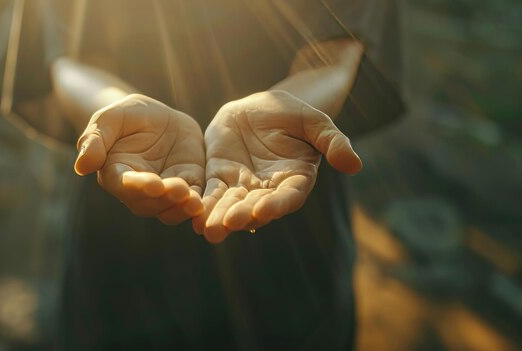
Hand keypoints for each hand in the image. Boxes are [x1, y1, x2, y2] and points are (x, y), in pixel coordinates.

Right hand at [74, 94, 204, 223]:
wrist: (158, 115)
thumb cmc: (127, 116)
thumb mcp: (110, 119)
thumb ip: (95, 139)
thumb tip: (81, 167)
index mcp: (116, 174)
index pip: (124, 185)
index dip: (138, 186)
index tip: (153, 184)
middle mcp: (139, 190)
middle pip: (149, 202)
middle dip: (165, 198)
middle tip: (180, 190)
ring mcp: (164, 192)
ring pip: (170, 209)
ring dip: (182, 207)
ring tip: (194, 200)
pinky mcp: (188, 185)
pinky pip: (193, 200)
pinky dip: (199, 204)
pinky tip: (206, 201)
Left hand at [193, 91, 361, 242]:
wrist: (259, 106)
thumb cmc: (291, 113)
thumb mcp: (314, 121)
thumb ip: (333, 141)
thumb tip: (355, 165)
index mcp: (295, 179)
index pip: (288, 197)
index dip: (277, 204)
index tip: (263, 210)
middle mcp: (269, 190)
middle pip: (256, 207)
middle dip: (243, 215)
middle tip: (229, 224)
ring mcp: (243, 186)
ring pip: (231, 205)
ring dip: (220, 217)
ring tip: (208, 229)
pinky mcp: (220, 177)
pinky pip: (211, 193)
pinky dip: (203, 204)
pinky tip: (193, 216)